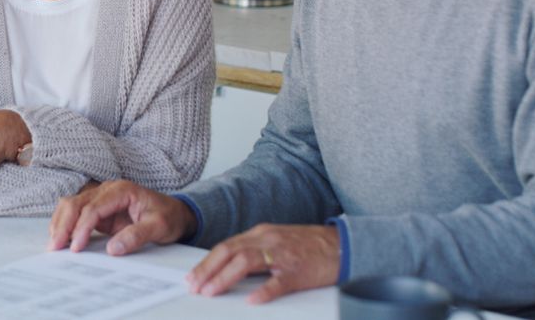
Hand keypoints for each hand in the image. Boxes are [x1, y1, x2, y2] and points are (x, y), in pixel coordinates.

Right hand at [48, 179, 195, 254]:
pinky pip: (76, 215)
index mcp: (121, 190)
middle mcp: (108, 191)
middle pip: (76, 203)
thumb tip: (113, 249)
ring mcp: (101, 200)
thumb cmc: (169, 217)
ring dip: (60, 223)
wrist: (176, 214)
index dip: (82, 227)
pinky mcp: (99, 211)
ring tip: (54, 245)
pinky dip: (65, 225)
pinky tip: (61, 239)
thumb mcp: (159, 227)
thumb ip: (137, 235)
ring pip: (71, 205)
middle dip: (63, 224)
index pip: (93, 207)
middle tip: (55, 247)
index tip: (76, 247)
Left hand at [187, 224, 339, 304]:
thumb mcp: (276, 241)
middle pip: (229, 251)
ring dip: (225, 277)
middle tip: (194, 286)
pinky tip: (251, 300)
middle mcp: (267, 241)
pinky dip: (262, 291)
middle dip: (208, 269)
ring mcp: (282, 255)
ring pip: (246, 262)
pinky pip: (277, 282)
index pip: (225, 246)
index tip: (192, 277)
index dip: (206, 262)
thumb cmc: (308, 246)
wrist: (341, 245)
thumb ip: (253, 251)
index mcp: (260, 234)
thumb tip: (227, 266)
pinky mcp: (298, 272)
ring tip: (211, 291)